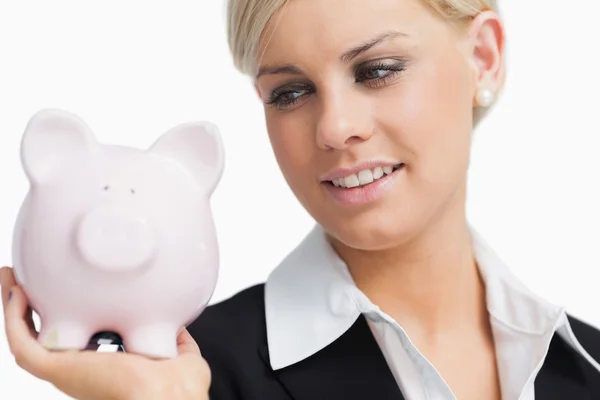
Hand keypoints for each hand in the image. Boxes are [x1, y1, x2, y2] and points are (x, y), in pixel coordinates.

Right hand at [1, 266, 210, 399]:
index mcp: (103, 366)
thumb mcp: (179, 352)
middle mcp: (79, 368)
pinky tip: (16, 294)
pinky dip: (15, 319)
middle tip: (21, 280)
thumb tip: (176, 322)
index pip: (74, 337)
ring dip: (13, 308)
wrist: (170, 396)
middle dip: (29, 307)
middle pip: (42, 334)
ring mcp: (66, 371)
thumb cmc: (177, 387)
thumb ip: (176, 337)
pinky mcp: (57, 370)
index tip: (61, 291)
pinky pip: (23, 344)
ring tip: (9, 279)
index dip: (63, 315)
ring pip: (26, 337)